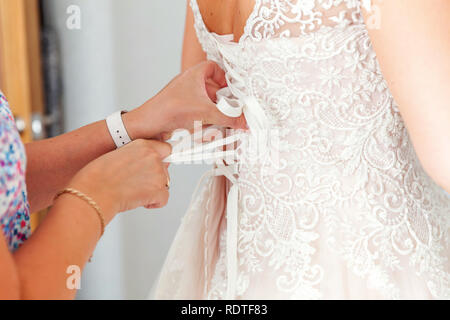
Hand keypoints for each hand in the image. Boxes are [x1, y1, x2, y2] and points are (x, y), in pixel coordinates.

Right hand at [68, 140, 171, 222]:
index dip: (160, 159)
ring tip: (134, 192)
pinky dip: (154, 203)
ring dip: (153, 190)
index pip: (164, 148)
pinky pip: (164, 199)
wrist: (93, 192)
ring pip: (165, 184)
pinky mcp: (158, 190)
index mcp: (142, 145)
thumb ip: (135, 157)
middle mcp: (152, 156)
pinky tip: (140, 201)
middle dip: (155, 177)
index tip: (155, 166)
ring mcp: (157, 173)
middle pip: (165, 168)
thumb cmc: (96, 176)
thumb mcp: (117, 156)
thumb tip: (143, 167)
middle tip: (138, 184)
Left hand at [123, 61, 246, 139]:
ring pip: (205, 103)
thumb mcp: (206, 113)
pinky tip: (203, 131)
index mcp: (194, 74)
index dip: (224, 77)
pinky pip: (196, 114)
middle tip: (229, 111)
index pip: (213, 67)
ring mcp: (183, 97)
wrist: (148, 124)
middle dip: (221, 103)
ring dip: (212, 114)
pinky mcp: (179, 111)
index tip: (232, 89)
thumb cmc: (170, 110)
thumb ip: (229, 118)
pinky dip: (202, 122)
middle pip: (212, 89)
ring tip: (216, 123)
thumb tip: (245, 122)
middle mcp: (188, 83)